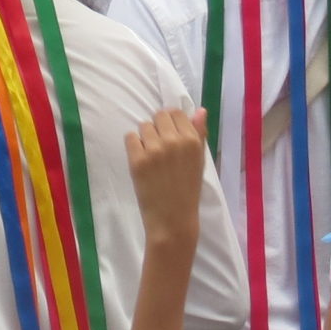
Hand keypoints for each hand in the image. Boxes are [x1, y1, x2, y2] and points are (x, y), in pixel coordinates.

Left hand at [124, 106, 208, 247]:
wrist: (173, 218)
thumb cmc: (188, 190)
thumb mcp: (199, 161)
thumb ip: (199, 134)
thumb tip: (200, 110)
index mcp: (192, 141)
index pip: (176, 113)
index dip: (172, 122)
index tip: (170, 135)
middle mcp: (174, 141)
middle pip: (159, 116)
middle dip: (158, 128)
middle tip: (161, 147)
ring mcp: (154, 150)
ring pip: (143, 126)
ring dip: (145, 137)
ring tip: (152, 156)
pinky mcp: (137, 160)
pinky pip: (130, 137)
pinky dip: (134, 146)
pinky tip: (142, 160)